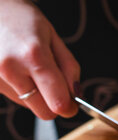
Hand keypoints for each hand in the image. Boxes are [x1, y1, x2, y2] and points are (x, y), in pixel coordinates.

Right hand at [0, 0, 79, 119]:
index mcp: (34, 56)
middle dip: (53, 103)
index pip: (58, 103)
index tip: (72, 103)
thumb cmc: (22, 20)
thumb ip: (69, 69)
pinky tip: (16, 68)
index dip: (69, 107)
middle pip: (44, 112)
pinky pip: (14, 97)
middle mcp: (10, 68)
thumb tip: (76, 96)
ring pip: (28, 105)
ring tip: (28, 67)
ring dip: (35, 94)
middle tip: (54, 85)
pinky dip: (20, 88)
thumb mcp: (53, 38)